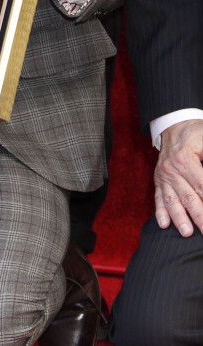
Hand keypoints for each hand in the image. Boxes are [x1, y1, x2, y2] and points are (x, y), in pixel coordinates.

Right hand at [154, 119, 202, 235]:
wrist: (173, 125)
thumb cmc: (195, 133)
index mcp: (185, 159)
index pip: (201, 186)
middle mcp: (172, 169)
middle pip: (188, 197)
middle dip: (199, 216)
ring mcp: (163, 176)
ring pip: (172, 201)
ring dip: (180, 218)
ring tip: (187, 233)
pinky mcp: (158, 180)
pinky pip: (158, 197)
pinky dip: (160, 212)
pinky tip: (164, 224)